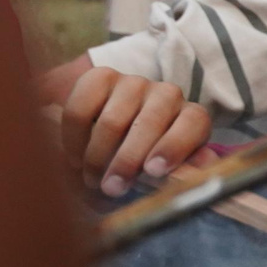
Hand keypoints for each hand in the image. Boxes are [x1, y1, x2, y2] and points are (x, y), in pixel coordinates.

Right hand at [60, 67, 212, 197]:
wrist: (111, 141)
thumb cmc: (147, 164)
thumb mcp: (167, 176)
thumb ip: (180, 177)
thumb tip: (189, 178)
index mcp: (192, 118)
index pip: (193, 123)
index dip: (174, 146)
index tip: (153, 171)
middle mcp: (167, 95)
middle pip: (149, 123)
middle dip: (128, 160)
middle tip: (112, 188)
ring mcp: (134, 83)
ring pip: (113, 121)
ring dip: (97, 156)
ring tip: (92, 180)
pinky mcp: (100, 78)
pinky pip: (81, 109)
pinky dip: (74, 139)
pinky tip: (76, 160)